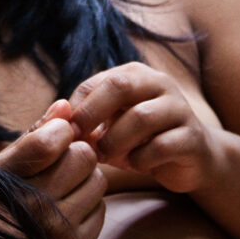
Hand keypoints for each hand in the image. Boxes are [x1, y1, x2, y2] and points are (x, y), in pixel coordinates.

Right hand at [0, 99, 107, 238]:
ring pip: (98, 180)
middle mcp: (30, 207)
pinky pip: (101, 208)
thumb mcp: (5, 162)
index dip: (59, 130)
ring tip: (61, 189)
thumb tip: (66, 105)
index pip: (49, 142)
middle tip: (57, 166)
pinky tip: (66, 211)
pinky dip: (88, 206)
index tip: (54, 134)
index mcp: (4, 179)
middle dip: (74, 155)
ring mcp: (54, 232)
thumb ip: (36, 133)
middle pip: (83, 156)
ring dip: (85, 180)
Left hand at [68, 62, 224, 193]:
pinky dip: (141, 159)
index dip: (76, 108)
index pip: (96, 82)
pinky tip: (135, 164)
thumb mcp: (109, 127)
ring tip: (106, 155)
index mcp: (134, 75)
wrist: (194, 159)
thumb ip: (81, 123)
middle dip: (93, 114)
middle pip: (120, 87)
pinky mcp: (193, 138)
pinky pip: (162, 145)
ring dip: (115, 141)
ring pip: (141, 117)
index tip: (66, 133)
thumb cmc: (140, 141)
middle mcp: (159, 84)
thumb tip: (45, 126)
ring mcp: (179, 109)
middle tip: (81, 140)